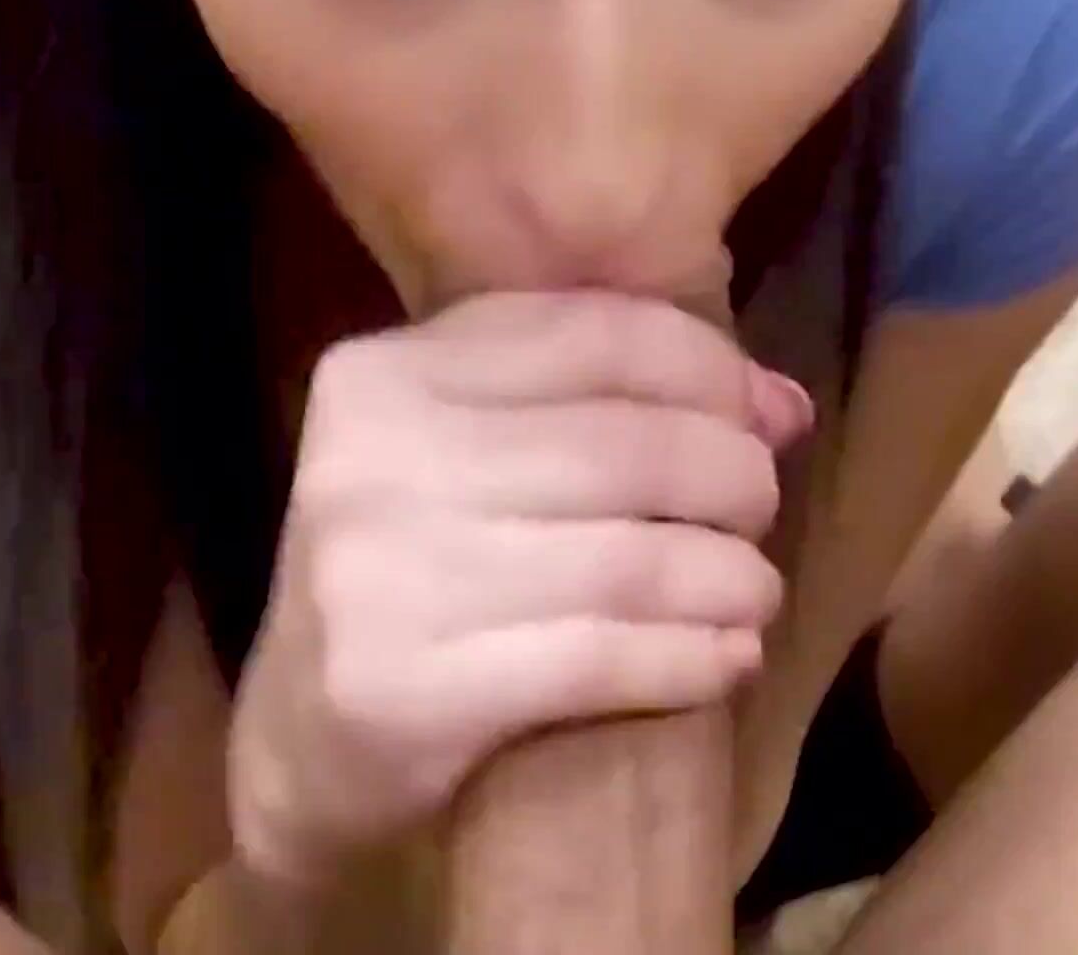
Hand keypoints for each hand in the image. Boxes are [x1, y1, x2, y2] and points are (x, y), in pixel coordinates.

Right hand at [228, 290, 809, 882]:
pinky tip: (727, 658)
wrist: (296, 744)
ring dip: (728, 576)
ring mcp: (380, 574)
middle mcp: (372, 457)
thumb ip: (596, 403)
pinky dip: (688, 657)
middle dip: (730, 475)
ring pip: (625, 556)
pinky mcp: (406, 690)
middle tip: (761, 509)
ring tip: (756, 592)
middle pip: (623, 445)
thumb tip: (781, 402)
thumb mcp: (465, 450)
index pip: (591, 333)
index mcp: (383, 371)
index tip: (772, 414)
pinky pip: (597, 658)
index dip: (708, 369)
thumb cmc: (410, 570)